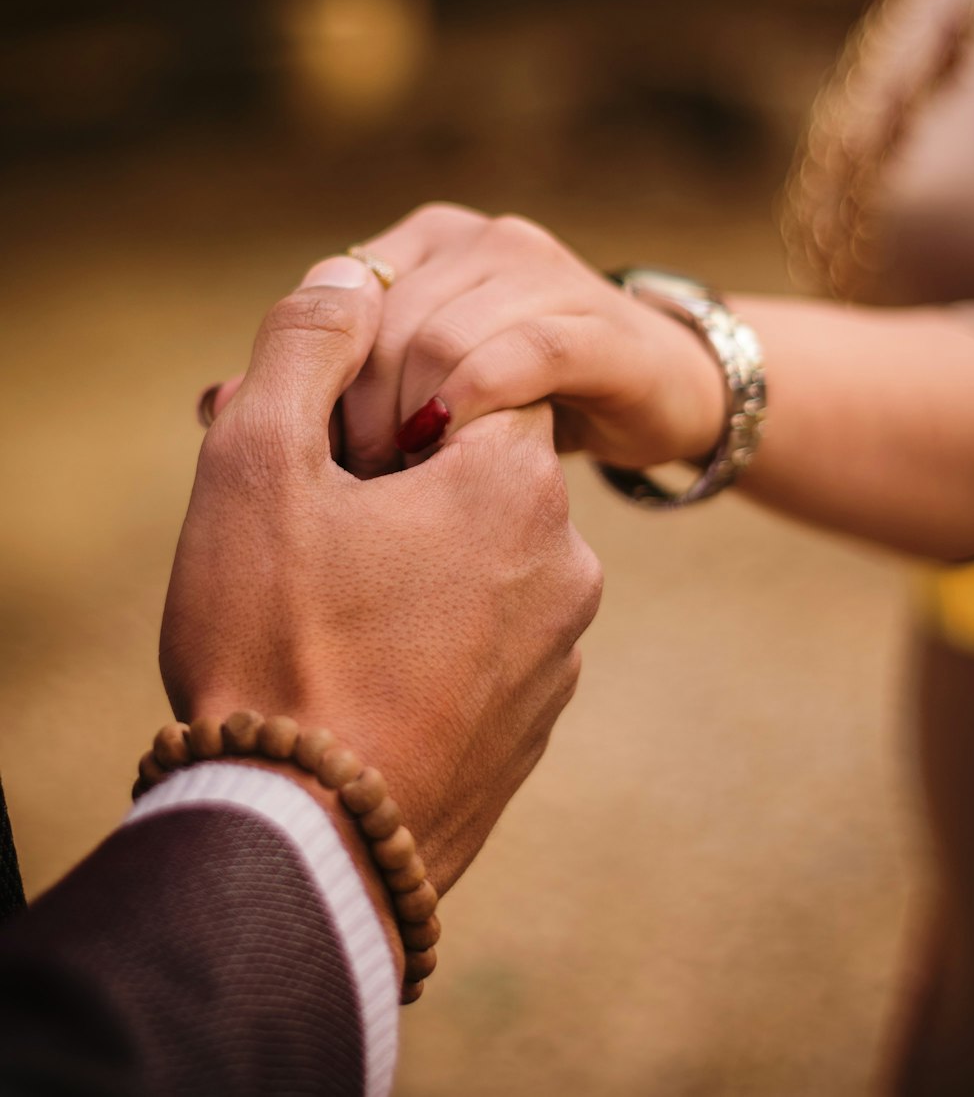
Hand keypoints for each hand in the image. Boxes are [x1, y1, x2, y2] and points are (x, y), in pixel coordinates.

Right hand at [161, 253, 602, 908]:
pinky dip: (428, 634)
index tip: (328, 452)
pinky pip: (483, 641)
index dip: (386, 406)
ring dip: (407, 559)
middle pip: (474, 474)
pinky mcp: (533, 724)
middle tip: (299, 523)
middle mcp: (566, 562)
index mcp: (517, 481)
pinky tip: (354, 668)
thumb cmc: (277, 643)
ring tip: (317, 604)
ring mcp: (559, 653)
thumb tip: (353, 273)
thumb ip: (308, 343)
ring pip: (478, 561)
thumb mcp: (259, 463)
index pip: (471, 386)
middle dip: (390, 481)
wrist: (305, 848)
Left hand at [333, 204, 725, 478]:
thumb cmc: (525, 396)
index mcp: (430, 239)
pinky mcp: (600, 323)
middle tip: (355, 481)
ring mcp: (546, 270)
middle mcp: (484, 237)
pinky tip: (454, 446)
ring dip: (410, 417)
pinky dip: (476, 404)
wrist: (661, 392)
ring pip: (443, 336)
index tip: (311, 451)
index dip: (315, 376)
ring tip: (403, 479)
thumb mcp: (420, 382)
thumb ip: (333, 383)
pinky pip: (524, 355)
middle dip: (359, 409)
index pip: (338, 293)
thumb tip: (217, 402)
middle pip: (383, 320)